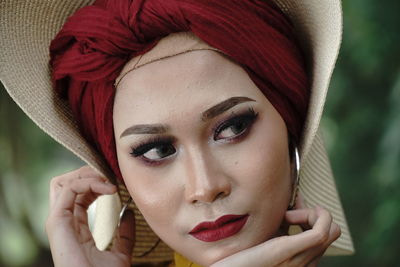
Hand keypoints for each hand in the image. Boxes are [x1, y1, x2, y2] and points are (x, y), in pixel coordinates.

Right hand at [46, 166, 134, 266]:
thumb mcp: (121, 252)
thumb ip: (125, 234)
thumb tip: (130, 214)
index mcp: (75, 226)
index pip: (79, 193)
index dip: (96, 182)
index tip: (117, 183)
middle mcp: (64, 221)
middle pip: (68, 183)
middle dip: (90, 173)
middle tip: (112, 176)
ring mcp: (59, 221)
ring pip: (63, 182)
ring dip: (87, 175)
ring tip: (109, 181)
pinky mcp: (57, 222)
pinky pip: (67, 190)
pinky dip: (88, 182)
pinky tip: (108, 189)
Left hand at [210, 206, 340, 266]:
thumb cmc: (242, 258)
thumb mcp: (267, 240)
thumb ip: (282, 227)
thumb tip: (290, 205)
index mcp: (302, 261)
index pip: (327, 234)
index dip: (313, 216)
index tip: (293, 208)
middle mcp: (306, 263)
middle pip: (333, 231)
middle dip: (315, 213)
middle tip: (291, 211)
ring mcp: (299, 258)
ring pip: (332, 229)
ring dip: (312, 213)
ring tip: (287, 216)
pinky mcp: (287, 250)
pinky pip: (321, 232)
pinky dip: (309, 215)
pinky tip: (287, 216)